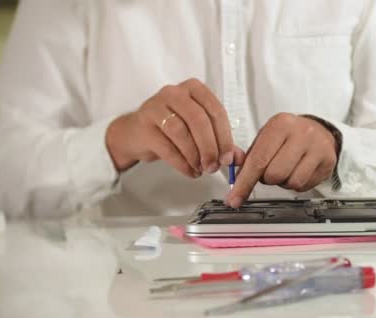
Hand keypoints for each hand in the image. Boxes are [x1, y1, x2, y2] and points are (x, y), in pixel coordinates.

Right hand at [106, 78, 243, 176]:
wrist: (135, 134)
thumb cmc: (171, 128)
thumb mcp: (198, 130)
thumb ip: (220, 141)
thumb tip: (240, 158)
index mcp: (193, 88)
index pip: (216, 111)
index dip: (225, 137)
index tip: (228, 158)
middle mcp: (174, 92)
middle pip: (199, 120)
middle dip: (210, 147)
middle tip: (214, 166)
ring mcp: (156, 106)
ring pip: (181, 132)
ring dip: (195, 155)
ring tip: (201, 169)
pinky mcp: (143, 124)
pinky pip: (166, 146)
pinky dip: (181, 163)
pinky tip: (189, 171)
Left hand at [226, 113, 337, 207]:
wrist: (319, 130)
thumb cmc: (287, 136)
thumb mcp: (266, 138)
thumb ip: (249, 157)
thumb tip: (233, 176)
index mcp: (280, 124)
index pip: (258, 159)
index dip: (244, 182)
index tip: (234, 198)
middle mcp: (301, 133)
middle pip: (274, 174)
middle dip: (267, 179)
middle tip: (270, 170)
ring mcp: (317, 147)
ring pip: (290, 182)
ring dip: (282, 183)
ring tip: (286, 169)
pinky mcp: (327, 161)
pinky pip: (304, 186)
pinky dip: (296, 185)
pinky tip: (298, 171)